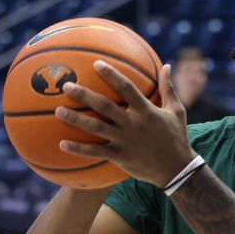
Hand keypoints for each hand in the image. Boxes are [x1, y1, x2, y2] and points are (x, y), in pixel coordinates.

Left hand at [54, 60, 196, 188]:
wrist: (176, 169)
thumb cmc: (176, 137)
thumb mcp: (177, 110)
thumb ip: (169, 88)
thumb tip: (168, 65)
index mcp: (146, 110)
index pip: (126, 88)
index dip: (111, 75)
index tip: (96, 64)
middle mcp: (132, 124)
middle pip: (104, 106)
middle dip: (84, 95)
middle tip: (67, 86)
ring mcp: (124, 141)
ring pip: (96, 128)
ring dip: (76, 120)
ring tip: (58, 111)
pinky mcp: (119, 157)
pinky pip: (95, 152)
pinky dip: (79, 148)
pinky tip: (62, 144)